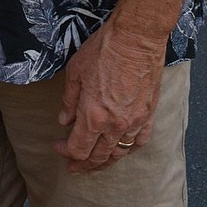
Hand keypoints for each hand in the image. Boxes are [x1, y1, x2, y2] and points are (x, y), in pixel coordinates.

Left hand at [55, 19, 166, 173]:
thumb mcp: (75, 72)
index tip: (58, 146)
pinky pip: (138, 142)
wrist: (136, 38)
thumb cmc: (103, 50)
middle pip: (98, 157)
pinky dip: (127, 150)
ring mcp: (134, 122)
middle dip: (82, 165)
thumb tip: (64, 121)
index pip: (78, 149)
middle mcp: (115, 125)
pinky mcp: (148, 115)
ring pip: (118, 153)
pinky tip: (120, 151)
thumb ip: (69, 101)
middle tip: (73, 168)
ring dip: (104, 162)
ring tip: (94, 165)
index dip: (66, 153)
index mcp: (93, 116)